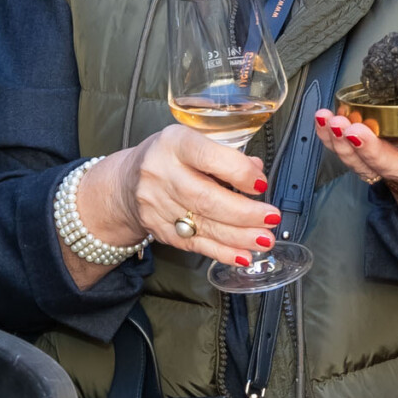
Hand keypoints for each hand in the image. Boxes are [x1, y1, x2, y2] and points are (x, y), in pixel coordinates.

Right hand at [81, 127, 274, 274]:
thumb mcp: (193, 141)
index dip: (238, 172)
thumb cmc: (170, 158)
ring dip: (239, 236)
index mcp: (174, 143)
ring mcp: (157, 205)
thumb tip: (256, 170)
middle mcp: (161, 173)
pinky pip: (195, 244)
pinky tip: (242, 255)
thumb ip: (226, 153)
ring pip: (203, 225)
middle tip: (271, 218)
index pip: (207, 157)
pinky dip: (221, 252)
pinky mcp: (159, 230)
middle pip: (206, 198)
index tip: (261, 183)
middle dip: (244, 213)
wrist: (126, 182)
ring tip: (264, 239)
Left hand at [315, 59, 397, 187]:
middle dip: (362, 148)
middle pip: (377, 162)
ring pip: (352, 158)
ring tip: (328, 120)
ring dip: (337, 140)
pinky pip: (339, 146)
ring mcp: (375, 158)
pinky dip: (328, 134)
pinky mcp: (357, 148)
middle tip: (350, 129)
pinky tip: (320, 116)